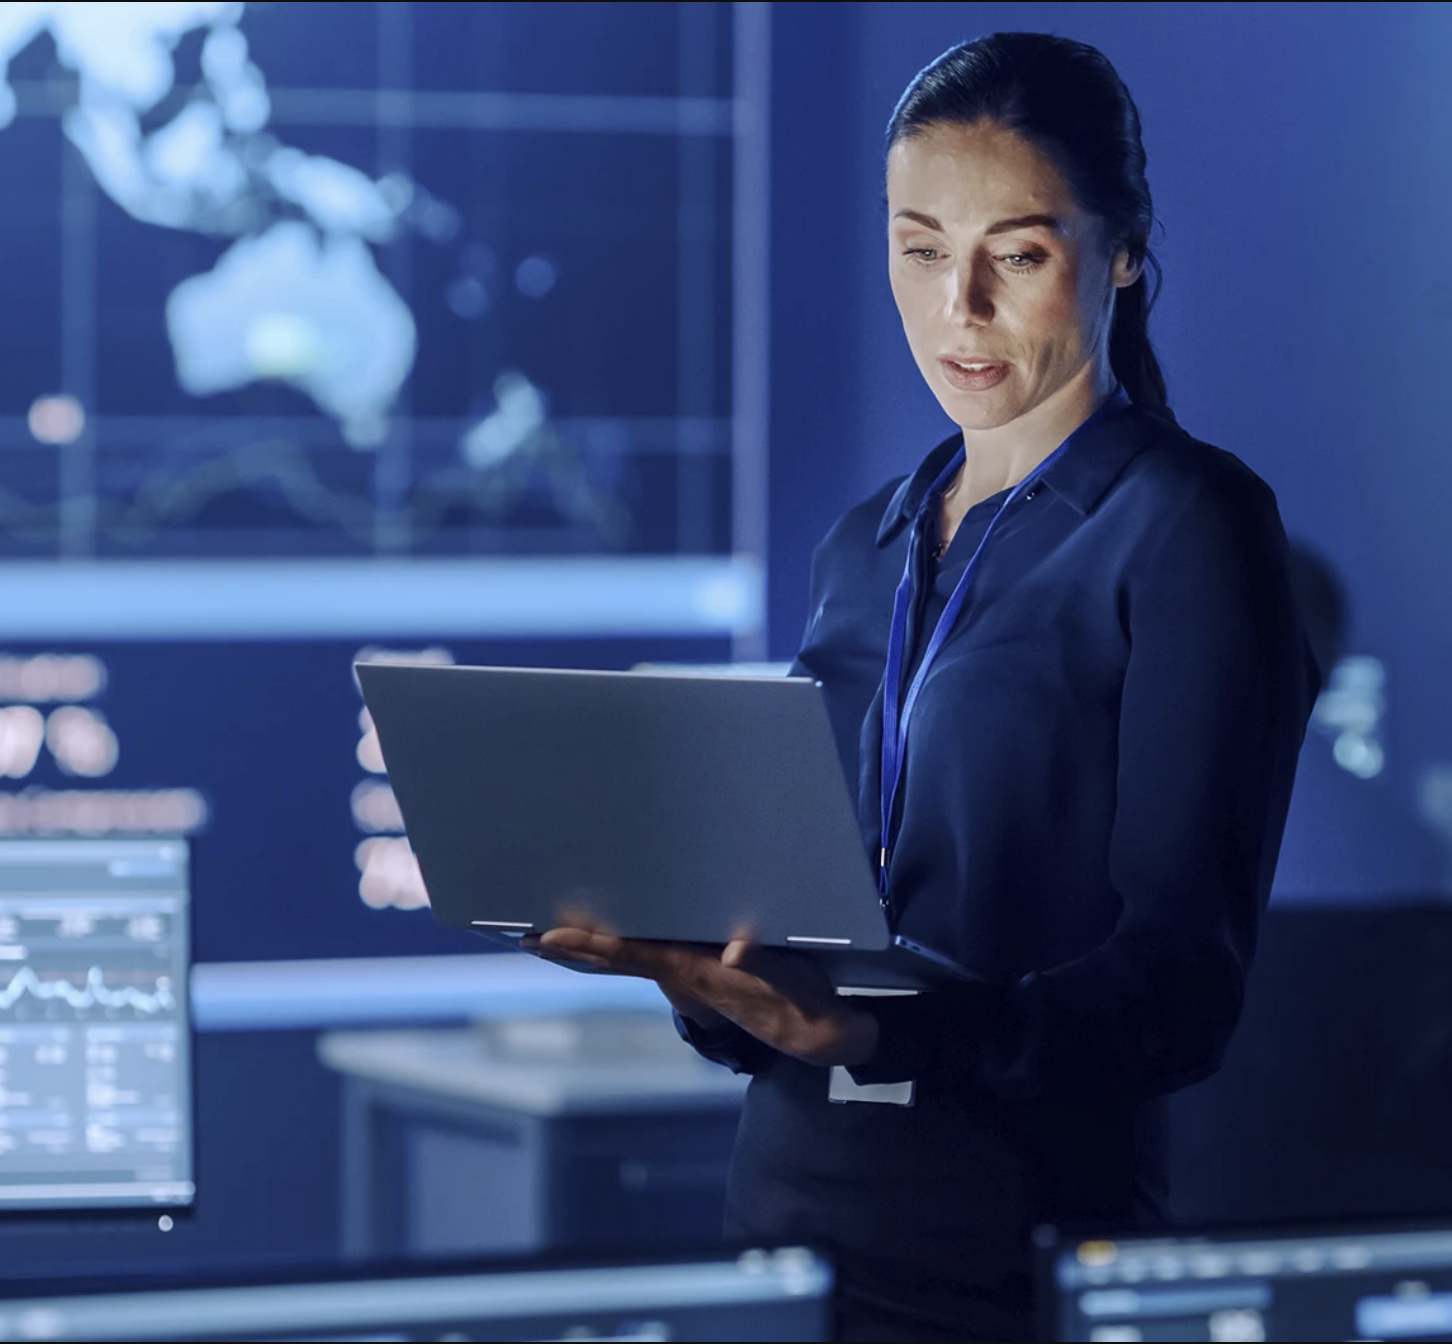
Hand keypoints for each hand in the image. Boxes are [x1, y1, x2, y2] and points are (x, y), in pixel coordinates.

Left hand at [535, 912, 878, 1068]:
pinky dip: (616, 950)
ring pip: (625, 960)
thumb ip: (760, 958)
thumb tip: (736, 951)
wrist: (812, 1032)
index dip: (590, 944)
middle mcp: (680, 974)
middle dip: (570, 949)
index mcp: (692, 970)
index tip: (551, 936)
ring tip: (545, 938)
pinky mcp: (697, 974)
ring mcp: (686, 976)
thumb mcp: (784, 974)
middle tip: (525, 936)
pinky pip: (646, 959)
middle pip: (614, 958)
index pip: (631, 953)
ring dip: (585, 950)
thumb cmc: (797, 996)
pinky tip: (601, 944)